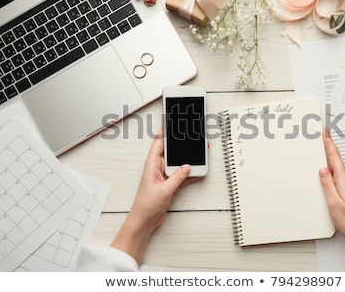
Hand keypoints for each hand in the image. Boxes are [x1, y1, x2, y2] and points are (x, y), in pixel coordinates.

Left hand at [111, 129, 197, 264]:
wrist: (145, 221)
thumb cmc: (146, 206)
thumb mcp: (165, 190)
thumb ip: (178, 177)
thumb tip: (187, 166)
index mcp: (152, 165)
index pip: (159, 143)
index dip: (165, 133)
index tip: (172, 123)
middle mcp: (157, 168)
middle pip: (171, 152)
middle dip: (181, 146)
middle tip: (192, 138)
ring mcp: (164, 176)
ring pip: (178, 163)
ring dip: (187, 160)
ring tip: (199, 154)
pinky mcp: (170, 184)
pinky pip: (182, 175)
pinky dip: (189, 173)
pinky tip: (197, 170)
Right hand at [318, 132, 344, 241]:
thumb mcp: (333, 202)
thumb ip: (327, 184)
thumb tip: (322, 170)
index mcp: (343, 179)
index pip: (334, 157)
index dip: (328, 143)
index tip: (324, 132)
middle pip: (334, 159)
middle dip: (327, 146)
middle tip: (318, 136)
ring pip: (335, 166)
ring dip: (327, 157)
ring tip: (319, 149)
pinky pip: (336, 174)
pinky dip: (329, 167)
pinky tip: (324, 169)